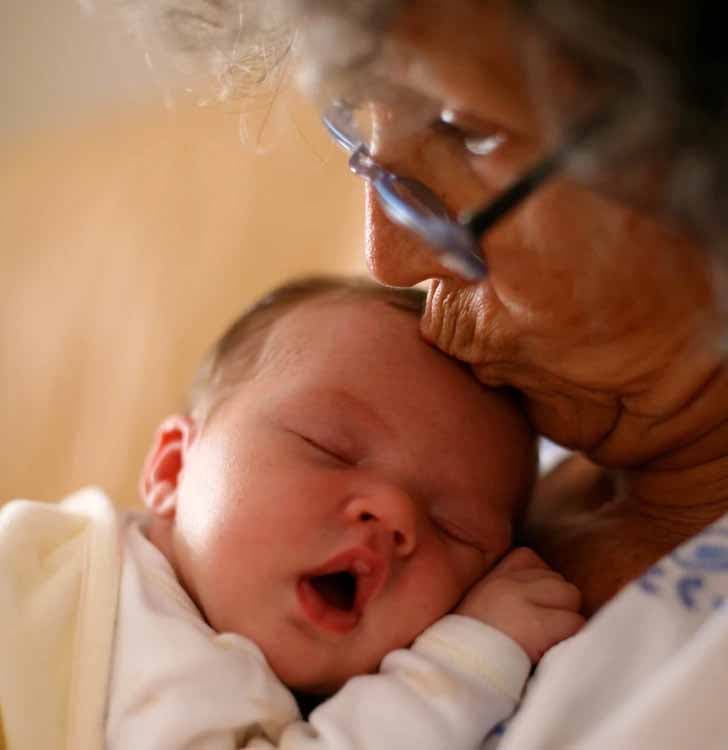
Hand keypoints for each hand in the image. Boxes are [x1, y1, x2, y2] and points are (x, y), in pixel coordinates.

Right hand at [455, 547, 583, 662]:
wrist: (459, 672)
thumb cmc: (470, 650)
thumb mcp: (477, 607)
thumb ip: (505, 592)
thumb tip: (542, 594)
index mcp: (491, 577)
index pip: (530, 559)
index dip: (538, 583)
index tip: (531, 608)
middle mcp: (507, 583)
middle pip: (556, 579)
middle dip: (556, 604)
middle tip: (543, 630)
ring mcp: (521, 600)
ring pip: (571, 596)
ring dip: (566, 620)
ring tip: (548, 641)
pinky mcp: (537, 626)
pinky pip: (575, 623)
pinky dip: (571, 639)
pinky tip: (552, 652)